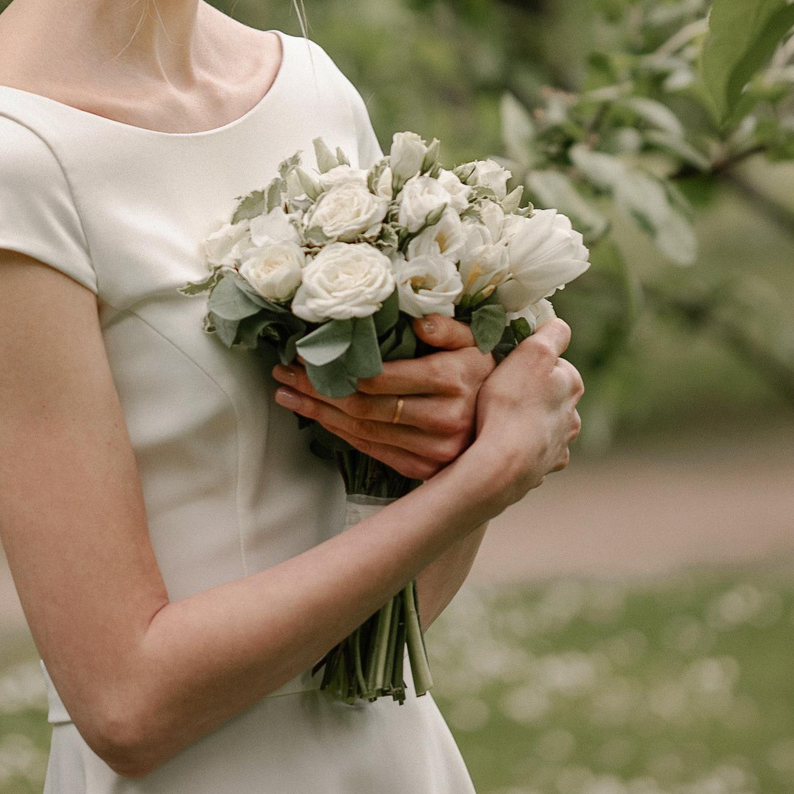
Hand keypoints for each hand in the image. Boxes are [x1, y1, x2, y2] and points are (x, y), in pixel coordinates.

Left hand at [271, 311, 492, 479]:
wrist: (509, 423)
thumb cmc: (481, 371)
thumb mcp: (473, 340)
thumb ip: (446, 327)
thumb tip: (418, 323)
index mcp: (451, 380)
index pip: (378, 378)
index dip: (337, 369)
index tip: (304, 355)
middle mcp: (442, 419)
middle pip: (363, 406)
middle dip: (317, 391)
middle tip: (284, 375)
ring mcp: (434, 450)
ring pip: (363, 431)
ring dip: (320, 414)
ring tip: (289, 395)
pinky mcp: (425, 470)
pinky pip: (373, 451)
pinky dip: (341, 434)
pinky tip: (319, 418)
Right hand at [466, 316, 581, 508]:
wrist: (501, 464)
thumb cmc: (513, 403)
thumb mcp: (533, 352)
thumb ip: (552, 334)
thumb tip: (559, 327)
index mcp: (572, 386)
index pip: (553, 363)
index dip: (528, 362)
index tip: (508, 368)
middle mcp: (572, 418)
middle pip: (548, 396)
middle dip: (530, 393)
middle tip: (499, 393)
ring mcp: (558, 448)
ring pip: (542, 427)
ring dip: (526, 424)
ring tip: (498, 423)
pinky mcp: (541, 470)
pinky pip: (531, 454)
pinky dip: (521, 449)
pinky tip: (502, 446)